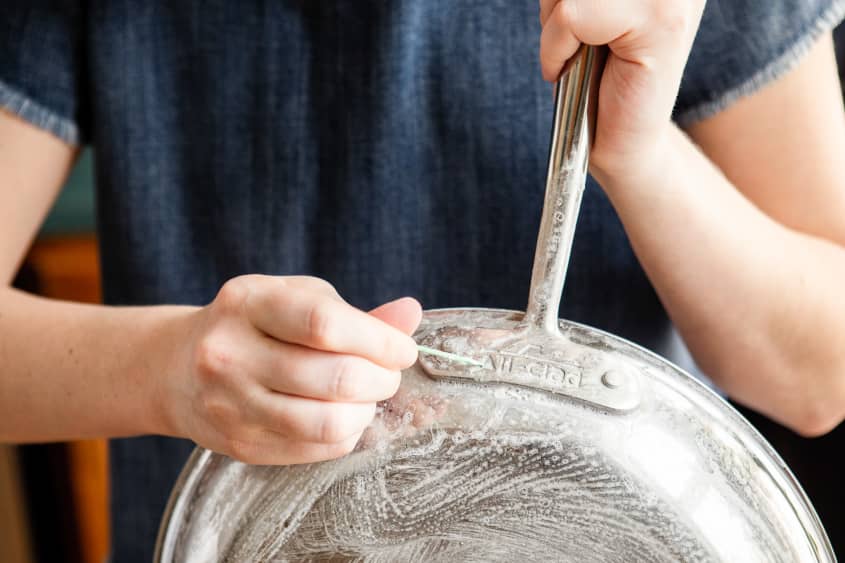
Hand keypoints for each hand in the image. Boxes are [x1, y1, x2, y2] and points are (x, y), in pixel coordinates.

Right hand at [160, 275, 421, 464]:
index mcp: (248, 302)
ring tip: (367, 397)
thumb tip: (409, 314)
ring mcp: (231, 404)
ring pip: (327, 423)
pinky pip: (316, 450)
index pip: (325, 324)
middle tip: (388, 375)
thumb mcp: (295, 300)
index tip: (403, 350)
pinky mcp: (239, 445)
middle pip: (334, 378)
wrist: (177, 368)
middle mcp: (231, 354)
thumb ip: (353, 314)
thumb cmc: (254, 325)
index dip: (379, 341)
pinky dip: (345, 435)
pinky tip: (343, 416)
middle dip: (381, 380)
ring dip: (366, 412)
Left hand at [539, 0, 704, 183]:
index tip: (576, 20)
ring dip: (555, 21)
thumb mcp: (581, 6)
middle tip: (572, 33)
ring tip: (578, 48)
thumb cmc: (594, 72)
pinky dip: (556, 46)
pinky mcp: (661, 24)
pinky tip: (571, 69)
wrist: (621, 140)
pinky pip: (575, 15)